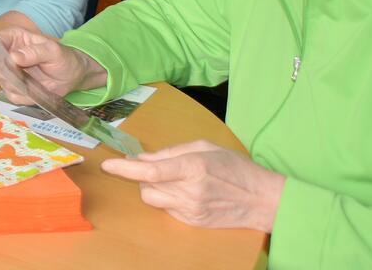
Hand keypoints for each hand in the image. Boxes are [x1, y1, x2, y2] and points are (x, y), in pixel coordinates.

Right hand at [0, 25, 105, 103]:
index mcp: (13, 38)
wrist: (73, 76)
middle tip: (21, 77)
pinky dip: (24, 96)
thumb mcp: (53, 51)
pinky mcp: (15, 88)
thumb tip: (13, 57)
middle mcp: (7, 54)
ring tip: (36, 83)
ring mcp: (10, 72)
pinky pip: (11, 96)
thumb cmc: (63, 57)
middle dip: (5, 73)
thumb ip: (35, 52)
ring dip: (18, 86)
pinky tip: (36, 91)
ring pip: (2, 82)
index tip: (8, 63)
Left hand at [101, 140, 285, 231]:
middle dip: (142, 176)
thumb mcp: (205, 147)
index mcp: (192, 167)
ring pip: (153, 200)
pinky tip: (185, 192)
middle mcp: (189, 191)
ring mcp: (190, 210)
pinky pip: (167, 209)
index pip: (149, 172)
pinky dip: (168, 199)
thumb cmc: (236, 168)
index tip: (108, 165)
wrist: (263, 200)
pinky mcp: (192, 223)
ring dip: (153, 188)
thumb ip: (170, 151)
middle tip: (155, 167)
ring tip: (173, 180)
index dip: (125, 168)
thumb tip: (142, 157)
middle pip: (146, 187)